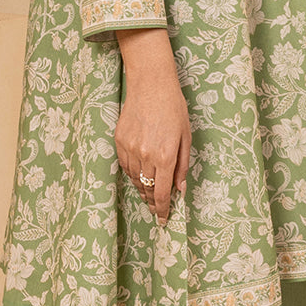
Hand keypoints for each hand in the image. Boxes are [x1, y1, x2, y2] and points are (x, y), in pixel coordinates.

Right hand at [114, 27, 190, 225]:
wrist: (151, 84)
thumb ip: (182, 166)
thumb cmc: (173, 108)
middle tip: (157, 209)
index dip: (162, 210)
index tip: (163, 220)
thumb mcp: (186, 137)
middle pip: (146, 189)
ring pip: (134, 179)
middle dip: (152, 202)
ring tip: (148, 194)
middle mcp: (145, 156)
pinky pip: (125, 165)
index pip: (160, 193)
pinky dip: (132, 174)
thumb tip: (179, 189)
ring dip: (142, 189)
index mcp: (165, 156)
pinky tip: (139, 176)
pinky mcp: (119, 141)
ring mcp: (130, 148)